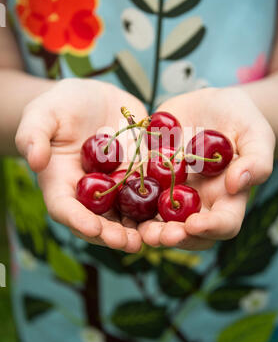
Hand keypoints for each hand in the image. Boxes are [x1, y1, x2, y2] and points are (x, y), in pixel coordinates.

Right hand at [15, 78, 147, 251]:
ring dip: (144, 229)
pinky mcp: (139, 176)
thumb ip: (34, 135)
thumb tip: (34, 161)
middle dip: (116, 234)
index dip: (79, 221)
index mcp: (62, 184)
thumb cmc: (60, 106)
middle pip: (101, 221)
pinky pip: (152, 193)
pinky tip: (179, 211)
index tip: (93, 228)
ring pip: (129, 214)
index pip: (66, 209)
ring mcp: (117, 186)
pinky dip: (164, 205)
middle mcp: (91, 193)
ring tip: (158, 236)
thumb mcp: (42, 114)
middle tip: (132, 243)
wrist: (93, 98)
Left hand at [139, 87, 274, 249]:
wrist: (210, 104)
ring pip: (159, 219)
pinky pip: (137, 193)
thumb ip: (256, 161)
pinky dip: (126, 200)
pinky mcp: (151, 177)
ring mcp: (173, 192)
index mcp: (227, 198)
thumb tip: (237, 184)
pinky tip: (114, 198)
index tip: (193, 224)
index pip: (223, 224)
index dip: (210, 229)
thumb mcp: (256, 135)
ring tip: (135, 228)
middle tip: (156, 235)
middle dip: (171, 236)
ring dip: (146, 228)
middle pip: (187, 231)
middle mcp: (199, 202)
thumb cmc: (241, 119)